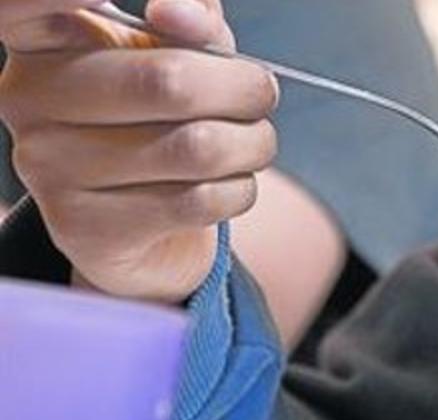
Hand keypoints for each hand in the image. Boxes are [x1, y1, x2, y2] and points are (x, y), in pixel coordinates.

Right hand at [0, 0, 278, 302]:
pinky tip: (230, 184)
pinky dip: (239, 190)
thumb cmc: (163, 120)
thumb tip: (178, 11)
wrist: (148, 226)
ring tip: (252, 144)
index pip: (22, 3)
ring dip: (253, 145)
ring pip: (196, 147)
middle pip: (169, 82)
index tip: (155, 8)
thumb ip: (190, 19)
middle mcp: (28, 99)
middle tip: (262, 95)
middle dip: (245, 89)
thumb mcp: (180, 54)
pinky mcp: (84, 227)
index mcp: (42, 41)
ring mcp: (48, 167)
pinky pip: (197, 201)